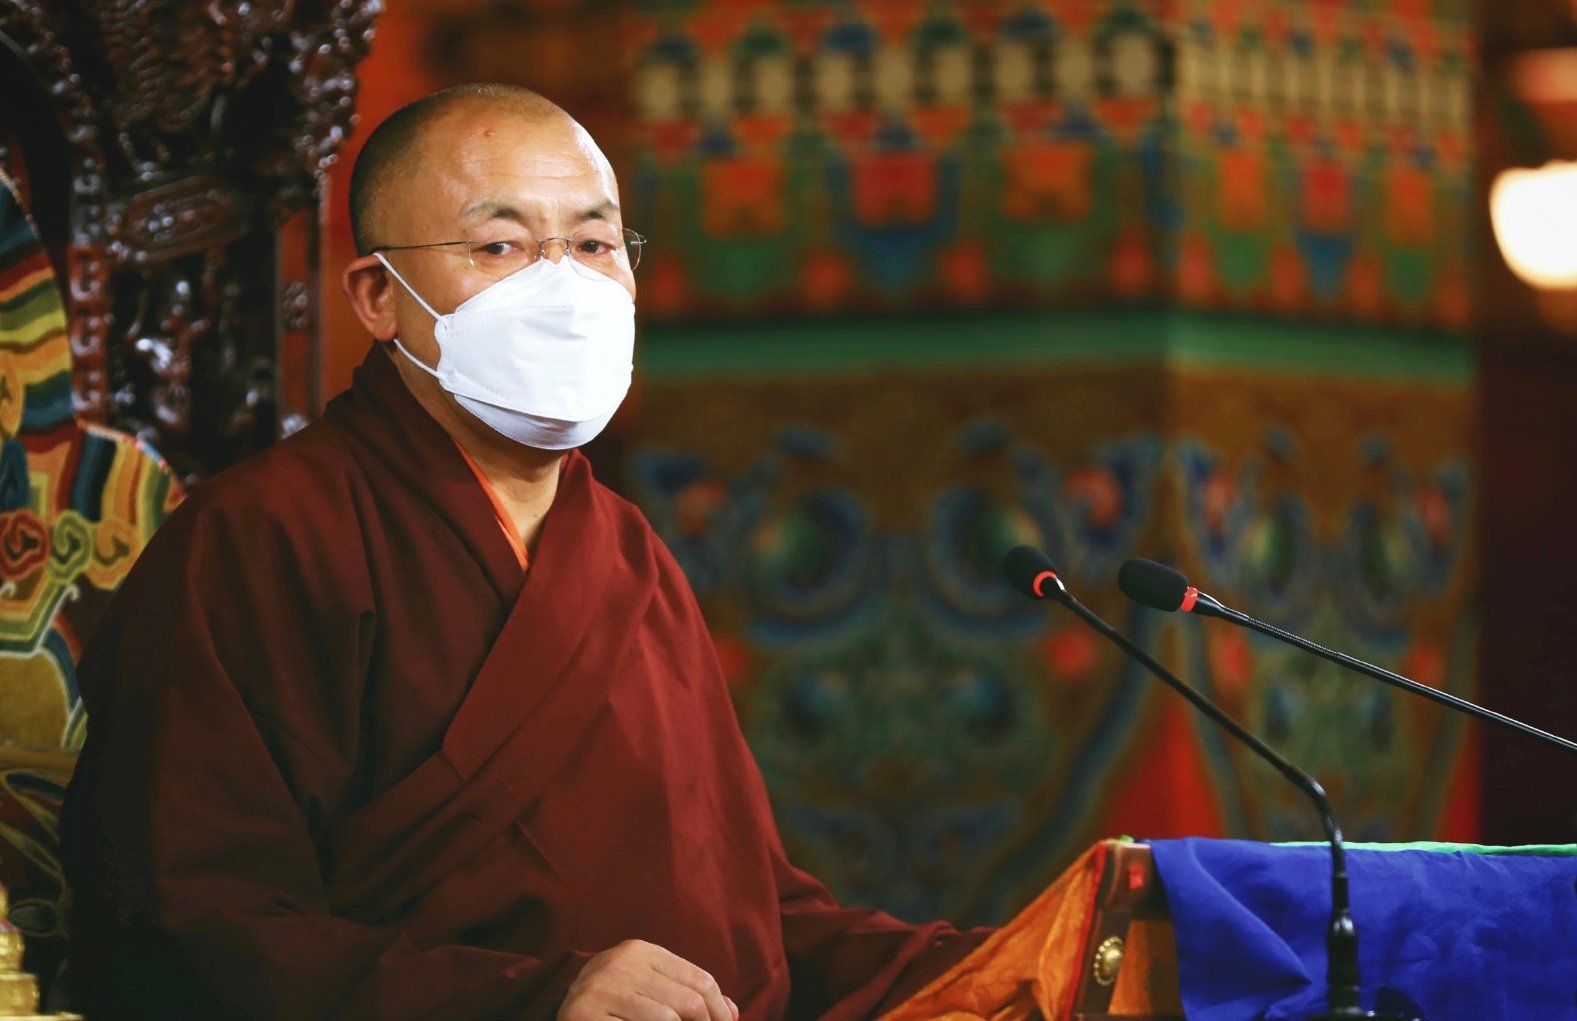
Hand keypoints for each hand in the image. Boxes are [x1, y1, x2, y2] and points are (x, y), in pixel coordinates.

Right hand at [559, 940, 739, 1020]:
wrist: (556, 1009)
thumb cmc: (613, 1003)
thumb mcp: (649, 988)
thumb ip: (687, 993)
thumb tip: (733, 1011)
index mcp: (639, 950)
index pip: (699, 980)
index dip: (720, 1011)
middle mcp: (619, 963)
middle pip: (688, 1001)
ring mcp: (600, 989)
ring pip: (667, 1019)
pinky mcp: (585, 1015)